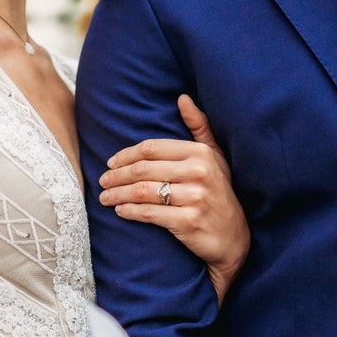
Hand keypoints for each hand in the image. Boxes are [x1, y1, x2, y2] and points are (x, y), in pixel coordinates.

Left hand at [99, 94, 249, 303]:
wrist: (233, 238)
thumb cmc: (219, 194)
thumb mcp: (216, 159)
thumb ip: (200, 127)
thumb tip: (183, 98)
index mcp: (201, 153)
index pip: (151, 148)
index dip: (125, 155)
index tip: (111, 163)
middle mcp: (199, 172)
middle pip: (142, 169)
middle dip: (116, 176)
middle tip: (102, 181)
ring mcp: (194, 197)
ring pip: (141, 191)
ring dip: (117, 194)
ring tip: (105, 197)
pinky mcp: (187, 221)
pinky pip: (148, 213)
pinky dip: (129, 211)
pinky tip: (120, 210)